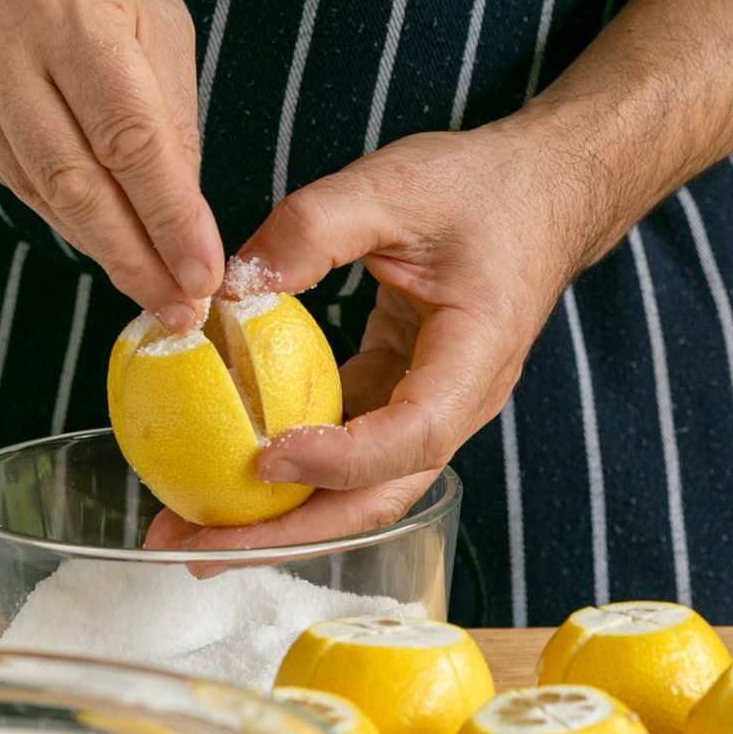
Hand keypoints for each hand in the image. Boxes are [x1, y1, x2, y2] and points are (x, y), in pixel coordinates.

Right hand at [0, 0, 222, 325]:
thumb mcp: (156, 12)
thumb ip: (170, 118)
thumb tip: (183, 223)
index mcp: (71, 9)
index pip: (129, 140)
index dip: (168, 220)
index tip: (202, 277)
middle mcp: (1, 43)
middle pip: (77, 185)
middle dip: (136, 260)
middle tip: (180, 311)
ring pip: (42, 194)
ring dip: (104, 249)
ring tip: (153, 288)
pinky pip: (12, 179)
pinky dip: (62, 213)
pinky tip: (99, 234)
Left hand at [145, 117, 593, 550]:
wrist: (542, 197)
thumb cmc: (482, 189)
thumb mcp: (396, 185)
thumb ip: (313, 226)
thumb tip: (227, 286)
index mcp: (473, 359)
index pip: (412, 434)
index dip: (340, 459)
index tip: (265, 458)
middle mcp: (455, 407)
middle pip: (375, 498)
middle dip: (287, 534)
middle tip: (196, 548)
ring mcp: (425, 413)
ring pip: (353, 492)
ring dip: (275, 520)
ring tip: (190, 534)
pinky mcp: (393, 402)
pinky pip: (339, 453)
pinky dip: (284, 472)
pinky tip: (222, 475)